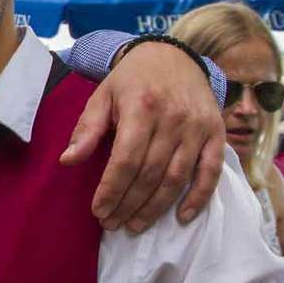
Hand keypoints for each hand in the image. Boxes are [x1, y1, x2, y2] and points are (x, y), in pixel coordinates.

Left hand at [61, 41, 224, 231]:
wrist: (172, 56)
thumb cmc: (131, 81)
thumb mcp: (102, 96)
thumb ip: (86, 129)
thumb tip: (66, 161)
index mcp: (141, 108)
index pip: (126, 160)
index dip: (111, 189)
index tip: (98, 211)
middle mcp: (173, 119)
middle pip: (150, 174)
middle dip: (128, 204)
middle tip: (112, 224)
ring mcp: (198, 128)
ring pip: (177, 178)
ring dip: (155, 208)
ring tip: (134, 225)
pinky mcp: (216, 134)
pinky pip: (210, 172)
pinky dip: (198, 197)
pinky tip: (181, 217)